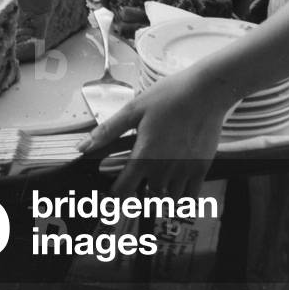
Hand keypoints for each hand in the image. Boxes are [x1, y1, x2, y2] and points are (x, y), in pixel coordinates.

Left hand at [78, 68, 230, 197]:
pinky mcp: (201, 169)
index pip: (123, 192)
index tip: (114, 189)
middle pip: (146, 195)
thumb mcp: (134, 109)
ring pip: (168, 199)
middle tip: (140, 172)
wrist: (205, 91)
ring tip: (158, 174)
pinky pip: (190, 197)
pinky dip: (182, 196)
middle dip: (140, 187)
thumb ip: (108, 131)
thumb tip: (83, 148)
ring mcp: (184, 171)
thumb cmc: (169, 96)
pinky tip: (177, 181)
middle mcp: (164, 169)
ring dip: (161, 192)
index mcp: (144, 156)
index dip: (115, 193)